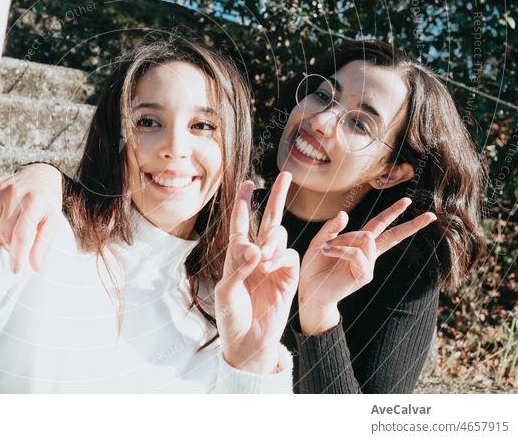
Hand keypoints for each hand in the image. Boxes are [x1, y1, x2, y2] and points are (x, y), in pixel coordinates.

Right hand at [0, 163, 63, 272]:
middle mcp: (15, 192)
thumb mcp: (53, 221)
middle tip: (18, 239)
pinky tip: (2, 214)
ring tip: (10, 224)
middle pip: (3, 234)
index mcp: (34, 201)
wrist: (39, 175)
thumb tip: (34, 266)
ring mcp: (0, 188)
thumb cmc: (46, 203)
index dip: (17, 256)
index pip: (21, 236)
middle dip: (9, 243)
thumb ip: (44, 243)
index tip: (16, 270)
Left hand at [215, 172, 299, 373]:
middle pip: (269, 220)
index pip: (240, 222)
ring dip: (270, 240)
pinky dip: (280, 257)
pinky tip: (270, 267)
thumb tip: (253, 246)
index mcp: (236, 255)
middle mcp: (257, 256)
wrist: (248, 343)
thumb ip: (238, 267)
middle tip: (285, 175)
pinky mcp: (289, 277)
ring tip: (261, 258)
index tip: (247, 182)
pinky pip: (290, 256)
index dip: (243, 202)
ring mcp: (274, 265)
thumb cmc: (231, 317)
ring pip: (279, 236)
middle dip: (276, 196)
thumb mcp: (226, 291)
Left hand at [298, 198, 436, 334]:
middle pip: (393, 236)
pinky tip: (326, 251)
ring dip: (342, 240)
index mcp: (359, 243)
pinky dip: (340, 249)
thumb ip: (331, 228)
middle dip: (411, 225)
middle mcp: (368, 254)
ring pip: (366, 239)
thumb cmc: (315, 268)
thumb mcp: (319, 241)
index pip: (380, 225)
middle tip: (431, 215)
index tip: (408, 202)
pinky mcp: (364, 275)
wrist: (311, 291)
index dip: (393, 213)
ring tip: (325, 248)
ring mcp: (368, 265)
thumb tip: (345, 214)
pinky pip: (356, 253)